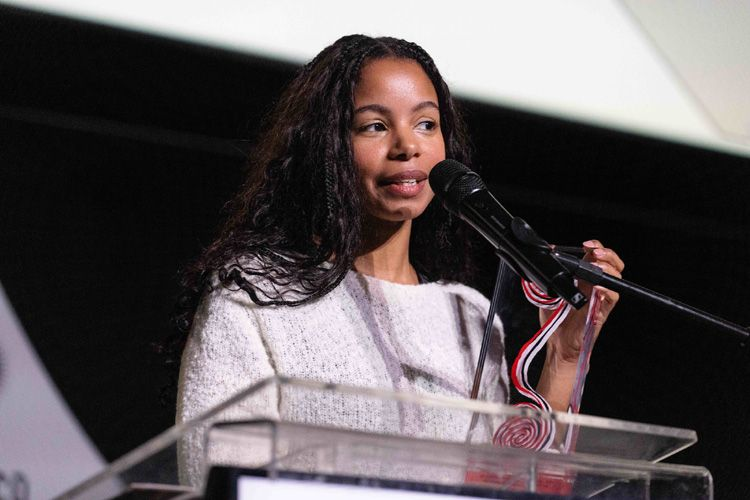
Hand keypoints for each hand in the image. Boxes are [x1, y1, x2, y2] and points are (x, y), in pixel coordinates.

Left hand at [542, 240, 624, 362]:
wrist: (558, 345)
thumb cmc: (555, 321)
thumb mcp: (548, 293)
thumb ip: (548, 277)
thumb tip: (543, 260)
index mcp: (584, 280)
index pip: (597, 258)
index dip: (595, 248)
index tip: (585, 244)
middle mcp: (595, 287)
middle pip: (613, 265)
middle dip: (607, 254)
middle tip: (594, 252)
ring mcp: (600, 299)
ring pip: (616, 279)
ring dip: (607, 269)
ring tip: (595, 265)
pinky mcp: (602, 312)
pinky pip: (612, 298)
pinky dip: (606, 291)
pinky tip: (597, 288)